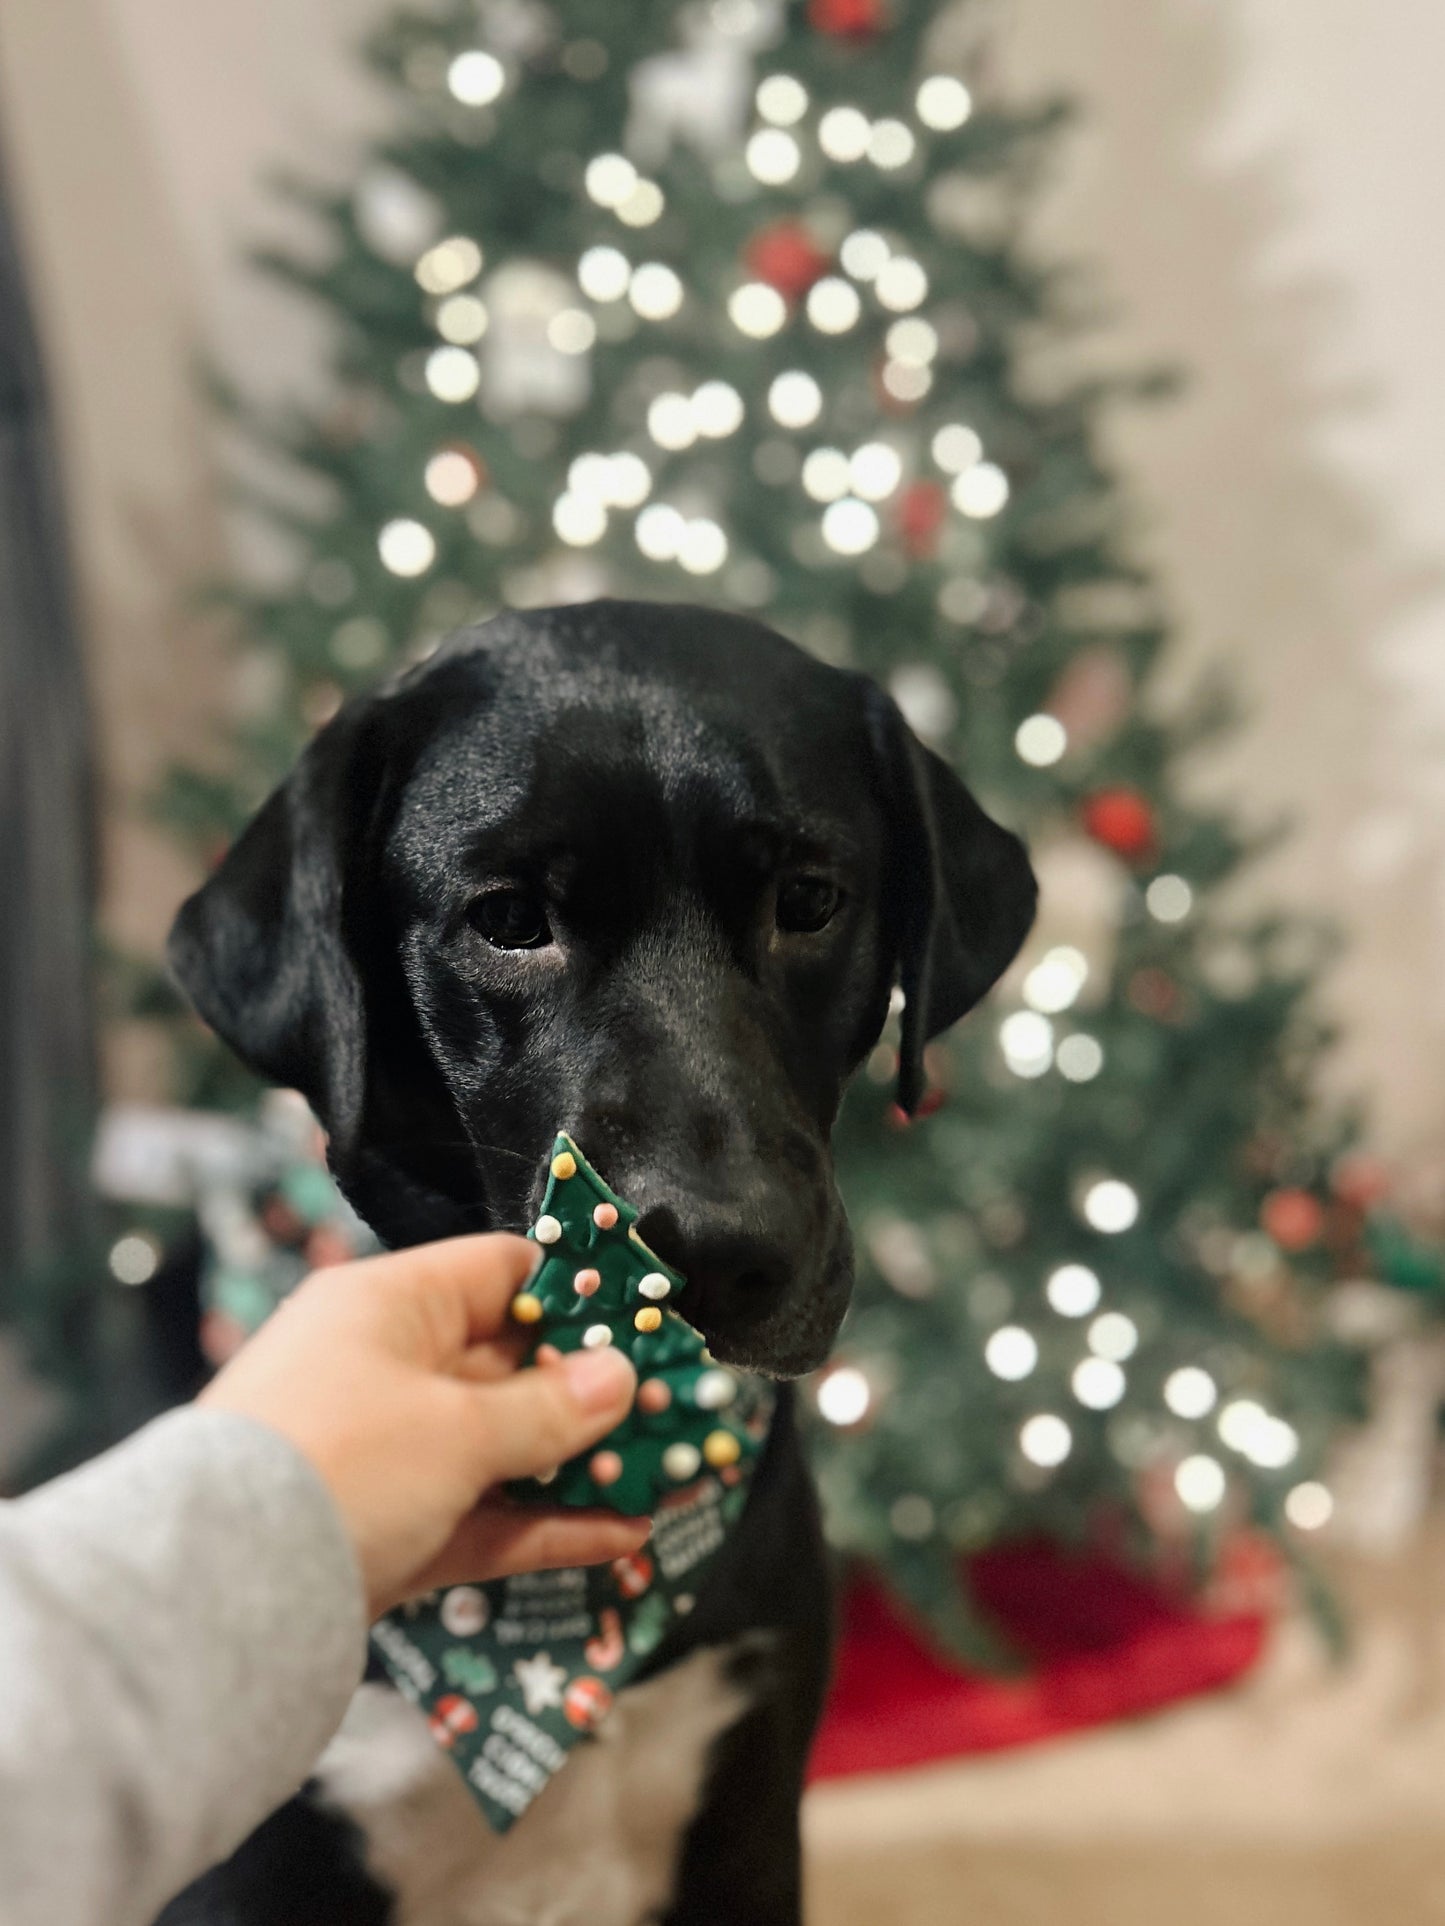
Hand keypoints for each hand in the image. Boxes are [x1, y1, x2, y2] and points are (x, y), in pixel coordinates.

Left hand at [198, 1234, 645, 1618]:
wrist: (218, 1596)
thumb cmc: (339, 1465)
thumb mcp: (456, 1429)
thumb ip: (547, 1409)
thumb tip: (618, 1378)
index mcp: (387, 1307)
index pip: (500, 1273)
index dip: (578, 1293)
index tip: (647, 1319)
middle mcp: (385, 1368)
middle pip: (510, 1365)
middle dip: (593, 1391)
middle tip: (676, 1406)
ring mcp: (388, 1454)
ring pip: (504, 1448)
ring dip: (582, 1465)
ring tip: (668, 1476)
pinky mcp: (392, 1530)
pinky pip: (485, 1515)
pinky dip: (547, 1524)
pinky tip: (623, 1535)